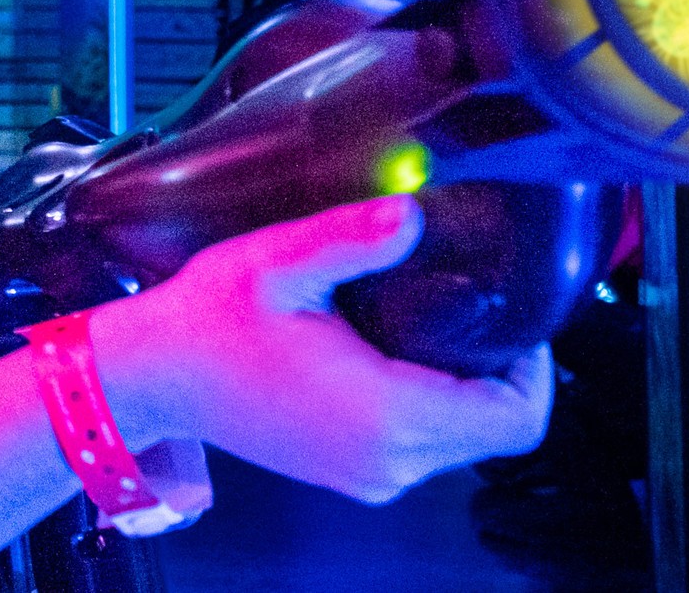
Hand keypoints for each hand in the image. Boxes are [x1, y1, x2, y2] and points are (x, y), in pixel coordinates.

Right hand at [89, 195, 554, 503]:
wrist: (152, 376)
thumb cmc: (210, 319)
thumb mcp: (278, 262)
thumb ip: (351, 237)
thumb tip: (412, 212)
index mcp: (386, 415)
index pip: (516, 417)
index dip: (536, 367)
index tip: (516, 313)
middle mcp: (388, 462)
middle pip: (498, 431)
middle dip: (504, 370)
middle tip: (477, 303)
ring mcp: (370, 477)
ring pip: (465, 441)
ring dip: (468, 388)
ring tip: (435, 322)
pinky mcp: (353, 475)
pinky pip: (427, 448)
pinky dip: (434, 405)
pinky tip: (398, 352)